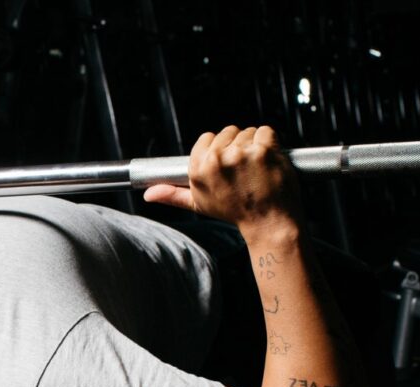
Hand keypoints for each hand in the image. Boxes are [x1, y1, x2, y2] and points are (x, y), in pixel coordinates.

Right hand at [143, 126, 302, 238]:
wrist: (268, 222)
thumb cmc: (235, 212)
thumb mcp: (199, 204)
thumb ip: (173, 195)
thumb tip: (148, 194)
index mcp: (198, 170)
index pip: (206, 138)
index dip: (219, 149)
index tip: (228, 164)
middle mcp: (216, 160)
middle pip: (227, 132)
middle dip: (237, 146)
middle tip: (244, 170)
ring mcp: (241, 154)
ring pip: (247, 132)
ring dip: (254, 145)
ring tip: (256, 169)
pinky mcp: (264, 150)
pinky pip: (265, 131)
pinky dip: (270, 143)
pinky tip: (269, 162)